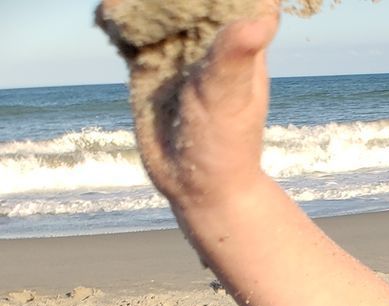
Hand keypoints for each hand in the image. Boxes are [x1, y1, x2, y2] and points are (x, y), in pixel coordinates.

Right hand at [95, 0, 279, 210]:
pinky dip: (115, 19)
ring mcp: (175, 47)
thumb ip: (235, 57)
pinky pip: (128, 30)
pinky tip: (108, 18)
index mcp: (238, 37)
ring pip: (153, 4)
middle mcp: (207, 35)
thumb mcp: (228, 98)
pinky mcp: (147, 62)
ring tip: (120, 3)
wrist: (197, 187)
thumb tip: (263, 20)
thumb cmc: (225, 146)